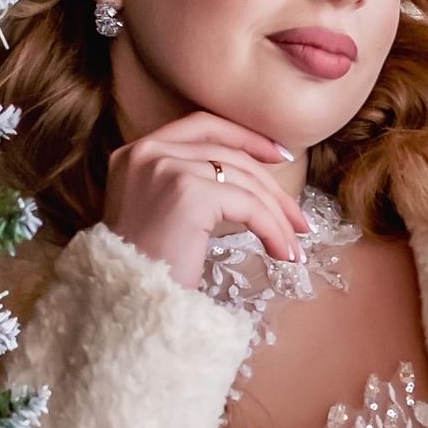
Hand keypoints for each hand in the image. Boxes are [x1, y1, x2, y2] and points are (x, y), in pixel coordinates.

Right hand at [103, 110, 300, 293]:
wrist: (128, 301)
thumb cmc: (146, 269)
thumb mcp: (159, 213)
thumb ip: (187, 185)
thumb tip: (248, 184)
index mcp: (137, 153)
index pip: (203, 126)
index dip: (246, 137)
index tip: (278, 155)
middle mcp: (148, 152)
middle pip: (229, 154)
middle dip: (272, 188)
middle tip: (299, 220)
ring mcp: (166, 168)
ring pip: (243, 181)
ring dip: (277, 216)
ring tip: (293, 246)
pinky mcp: (187, 193)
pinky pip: (247, 205)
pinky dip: (271, 229)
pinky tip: (281, 252)